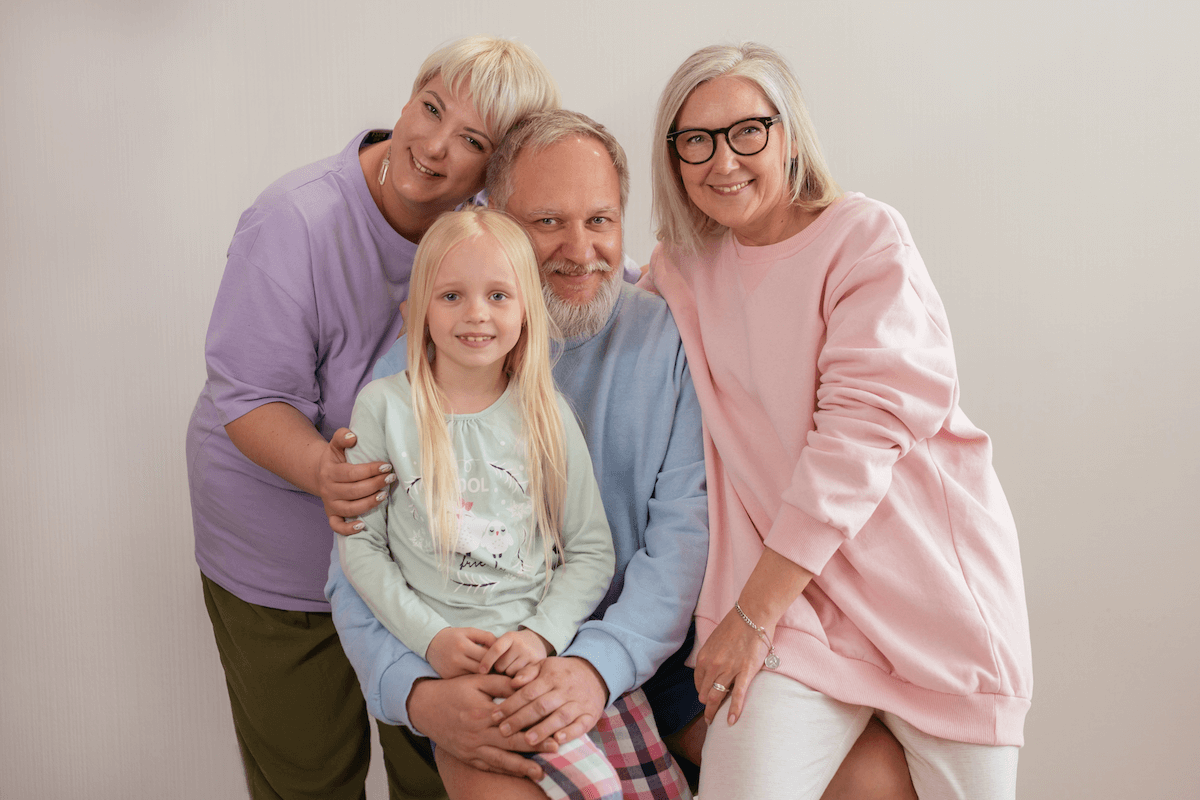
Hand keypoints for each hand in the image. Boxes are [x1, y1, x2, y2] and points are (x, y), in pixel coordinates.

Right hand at [320, 428, 394, 535]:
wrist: (320, 474)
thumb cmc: (335, 459)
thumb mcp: (335, 445)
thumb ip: (342, 436)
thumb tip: (352, 436)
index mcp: (330, 471)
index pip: (352, 473)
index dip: (370, 470)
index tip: (386, 466)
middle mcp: (328, 489)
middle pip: (353, 491)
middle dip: (375, 484)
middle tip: (390, 478)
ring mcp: (330, 504)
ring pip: (349, 508)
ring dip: (369, 503)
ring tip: (384, 495)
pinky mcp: (332, 515)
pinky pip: (337, 526)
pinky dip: (348, 529)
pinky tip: (362, 525)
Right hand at [408, 674, 548, 779]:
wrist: (424, 707)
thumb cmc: (453, 690)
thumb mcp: (477, 680)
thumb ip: (502, 683)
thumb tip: (526, 684)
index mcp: (483, 713)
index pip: (514, 721)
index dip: (534, 725)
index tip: (553, 727)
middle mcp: (477, 734)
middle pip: (511, 743)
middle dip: (535, 747)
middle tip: (556, 749)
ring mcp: (471, 748)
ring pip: (500, 761)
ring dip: (521, 767)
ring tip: (540, 773)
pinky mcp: (466, 756)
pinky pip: (487, 767)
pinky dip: (503, 771)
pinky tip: (517, 774)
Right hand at [427, 627, 497, 678]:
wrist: (432, 643)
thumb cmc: (455, 637)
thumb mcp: (470, 631)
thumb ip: (486, 637)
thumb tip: (501, 648)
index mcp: (463, 646)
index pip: (486, 657)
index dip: (497, 659)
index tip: (502, 659)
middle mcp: (457, 660)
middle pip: (482, 669)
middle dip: (492, 669)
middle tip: (500, 669)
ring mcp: (452, 671)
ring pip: (475, 678)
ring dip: (484, 676)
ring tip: (490, 672)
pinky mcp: (448, 678)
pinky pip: (466, 681)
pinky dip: (473, 680)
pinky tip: (478, 676)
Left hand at [478, 629, 549, 675]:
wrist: (537, 640)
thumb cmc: (514, 644)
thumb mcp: (505, 641)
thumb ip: (493, 651)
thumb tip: (482, 670)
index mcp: (510, 636)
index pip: (496, 649)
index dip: (487, 661)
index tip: (481, 671)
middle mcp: (520, 645)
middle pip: (500, 666)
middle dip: (499, 668)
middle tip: (505, 663)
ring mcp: (529, 655)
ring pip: (509, 673)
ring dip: (508, 673)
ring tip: (514, 665)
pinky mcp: (536, 664)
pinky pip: (520, 677)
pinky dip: (517, 677)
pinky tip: (520, 670)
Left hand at [492, 656, 606, 748]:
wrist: (595, 674)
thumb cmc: (563, 673)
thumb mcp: (546, 665)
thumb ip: (528, 672)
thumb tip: (512, 682)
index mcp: (551, 677)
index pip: (528, 692)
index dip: (511, 704)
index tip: (495, 716)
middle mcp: (564, 690)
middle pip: (541, 705)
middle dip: (521, 719)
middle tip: (503, 731)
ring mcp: (578, 703)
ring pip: (560, 716)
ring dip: (543, 729)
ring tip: (527, 740)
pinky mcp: (590, 715)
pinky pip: (581, 725)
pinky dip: (570, 733)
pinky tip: (557, 740)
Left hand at [693, 606, 770, 725]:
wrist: (753, 614)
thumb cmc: (735, 625)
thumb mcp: (714, 640)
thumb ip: (711, 656)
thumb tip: (711, 670)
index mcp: (704, 657)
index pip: (698, 683)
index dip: (702, 692)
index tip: (705, 698)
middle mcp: (713, 665)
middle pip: (705, 693)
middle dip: (706, 705)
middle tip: (709, 715)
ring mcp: (729, 669)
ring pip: (717, 697)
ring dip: (714, 712)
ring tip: (714, 722)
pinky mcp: (746, 672)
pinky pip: (738, 695)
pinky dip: (734, 710)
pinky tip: (731, 721)